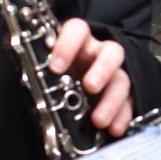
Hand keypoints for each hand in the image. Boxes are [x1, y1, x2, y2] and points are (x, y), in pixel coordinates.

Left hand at [48, 16, 133, 135]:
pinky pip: (129, 104)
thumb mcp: (44, 73)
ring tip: (99, 119)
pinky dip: (122, 117)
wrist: (68, 97)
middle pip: (111, 52)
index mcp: (77, 43)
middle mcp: (98, 55)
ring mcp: (113, 75)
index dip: (68, 44)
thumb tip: (31, 82)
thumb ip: (39, 74)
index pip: (78, 30)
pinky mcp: (123, 96)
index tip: (55, 67)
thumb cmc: (55, 78)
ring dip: (112, 99)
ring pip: (122, 79)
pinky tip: (114, 129)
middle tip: (89, 87)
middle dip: (102, 69)